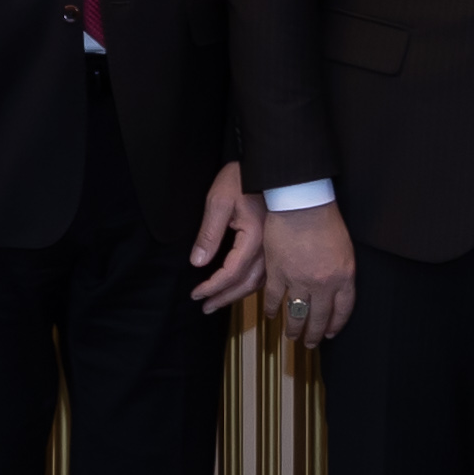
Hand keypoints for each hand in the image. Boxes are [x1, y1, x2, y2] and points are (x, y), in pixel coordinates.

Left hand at [186, 165, 267, 314]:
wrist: (271, 167)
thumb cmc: (242, 178)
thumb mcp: (218, 202)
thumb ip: (209, 234)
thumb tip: (197, 263)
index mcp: (254, 238)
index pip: (231, 273)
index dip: (212, 287)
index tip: (196, 294)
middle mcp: (269, 248)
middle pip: (246, 284)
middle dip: (224, 297)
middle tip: (205, 307)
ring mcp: (276, 248)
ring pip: (258, 282)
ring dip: (237, 295)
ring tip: (218, 302)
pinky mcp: (277, 245)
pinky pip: (266, 274)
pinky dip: (251, 285)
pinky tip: (240, 287)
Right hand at [264, 200, 358, 346]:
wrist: (302, 204)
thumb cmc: (325, 218)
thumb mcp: (344, 247)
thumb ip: (341, 270)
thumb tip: (336, 286)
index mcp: (344, 276)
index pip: (343, 310)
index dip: (336, 324)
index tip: (330, 333)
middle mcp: (324, 284)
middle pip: (320, 317)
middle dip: (314, 334)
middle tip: (310, 343)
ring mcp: (300, 280)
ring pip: (297, 313)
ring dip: (294, 328)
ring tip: (292, 336)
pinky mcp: (278, 273)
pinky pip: (275, 298)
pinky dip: (272, 309)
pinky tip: (271, 315)